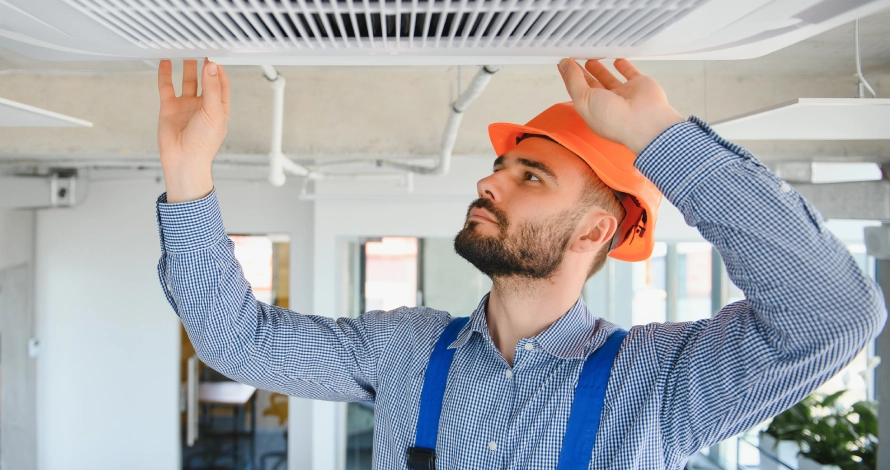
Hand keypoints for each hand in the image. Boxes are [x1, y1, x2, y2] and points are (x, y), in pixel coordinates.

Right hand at [157, 59, 229, 202]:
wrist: (184, 160)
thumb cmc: (204, 144)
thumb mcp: (214, 113)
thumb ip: (212, 89)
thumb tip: (212, 67)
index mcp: (219, 108)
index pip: (221, 83)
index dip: (218, 70)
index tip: (215, 56)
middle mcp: (203, 105)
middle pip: (204, 80)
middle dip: (203, 65)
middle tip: (201, 49)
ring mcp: (186, 106)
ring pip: (187, 81)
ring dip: (186, 67)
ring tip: (186, 52)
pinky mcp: (170, 108)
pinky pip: (167, 87)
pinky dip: (166, 74)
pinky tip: (166, 63)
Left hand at [558, 58, 683, 154]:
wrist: (645, 121)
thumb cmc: (614, 119)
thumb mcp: (583, 99)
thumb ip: (573, 81)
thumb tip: (564, 64)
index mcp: (592, 111)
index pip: (577, 91)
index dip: (569, 77)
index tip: (563, 63)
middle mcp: (608, 104)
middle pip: (592, 85)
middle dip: (582, 73)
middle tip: (575, 58)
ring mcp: (624, 95)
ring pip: (609, 79)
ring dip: (600, 69)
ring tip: (590, 58)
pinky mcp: (639, 86)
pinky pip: (630, 73)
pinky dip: (624, 66)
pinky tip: (616, 59)